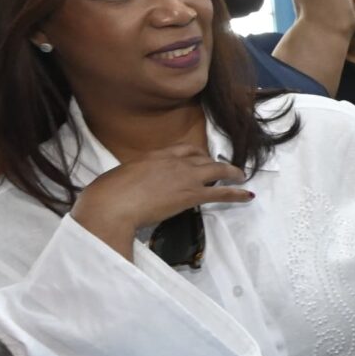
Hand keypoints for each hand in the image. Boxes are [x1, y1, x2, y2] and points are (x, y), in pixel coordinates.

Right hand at [70, 147, 253, 255]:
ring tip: (241, 177)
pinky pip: (221, 192)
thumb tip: (130, 186)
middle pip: (201, 157)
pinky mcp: (191, 195)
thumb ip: (132, 179)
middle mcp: (173, 161)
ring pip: (216, 170)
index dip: (195, 154)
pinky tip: (247, 195)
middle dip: (213, 163)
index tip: (201, 158)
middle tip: (222, 169)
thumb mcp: (119, 178)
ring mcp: (184, 177)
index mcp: (154, 156)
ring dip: (231, 173)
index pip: (182, 149)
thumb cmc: (107, 194)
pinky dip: (236, 193)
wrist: (112, 205)